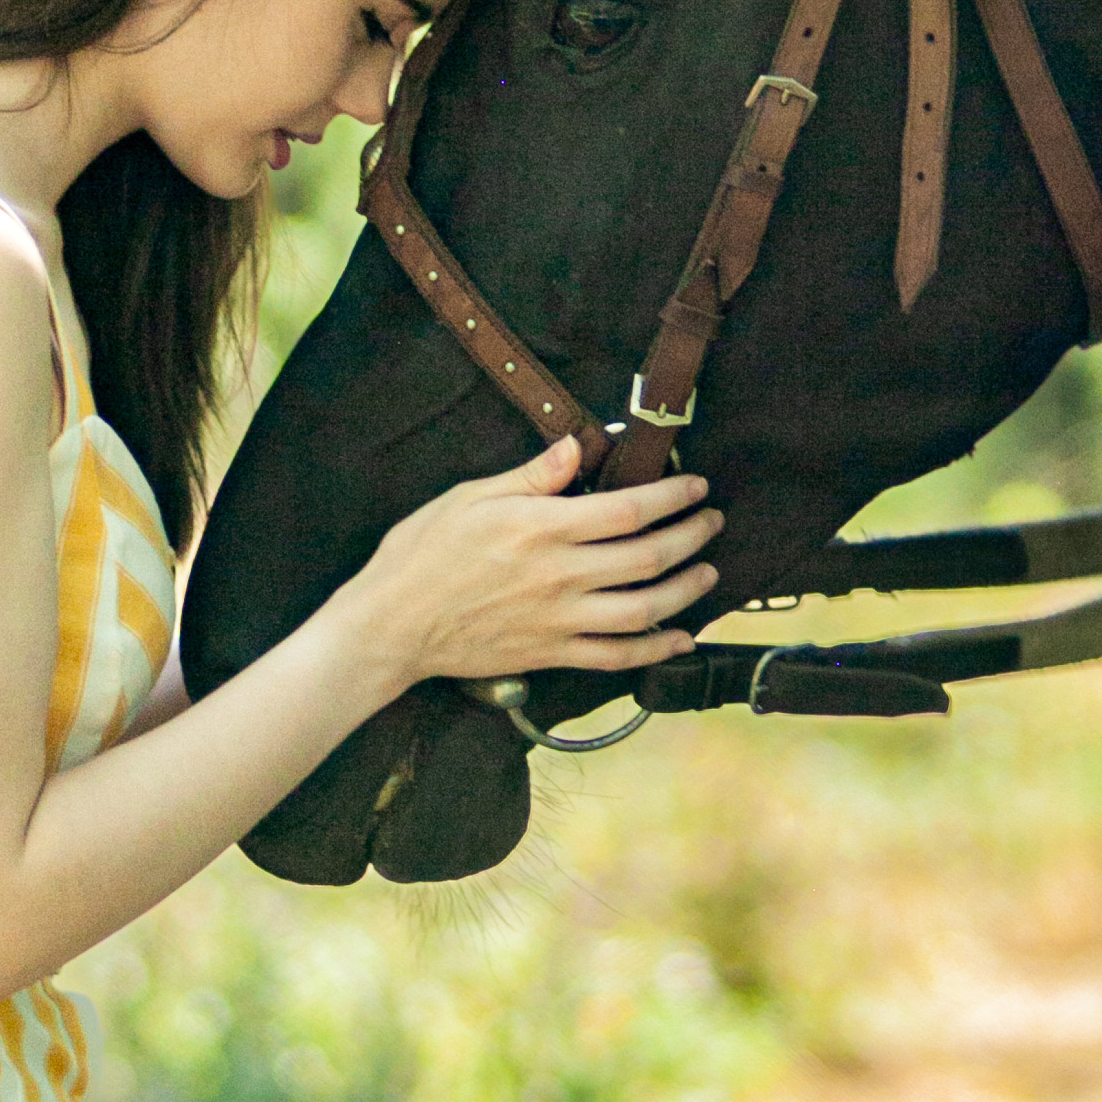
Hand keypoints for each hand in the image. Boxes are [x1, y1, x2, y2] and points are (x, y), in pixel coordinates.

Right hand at [351, 434, 720, 698]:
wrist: (391, 625)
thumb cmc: (422, 553)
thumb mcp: (471, 497)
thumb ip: (532, 475)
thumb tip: (577, 446)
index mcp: (541, 528)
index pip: (628, 509)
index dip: (672, 496)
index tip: (695, 485)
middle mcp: (559, 575)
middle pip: (648, 557)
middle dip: (691, 536)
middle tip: (711, 521)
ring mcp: (559, 620)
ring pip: (644, 609)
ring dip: (686, 589)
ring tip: (707, 571)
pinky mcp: (552, 653)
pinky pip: (617, 655)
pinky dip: (655, 649)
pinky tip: (680, 637)